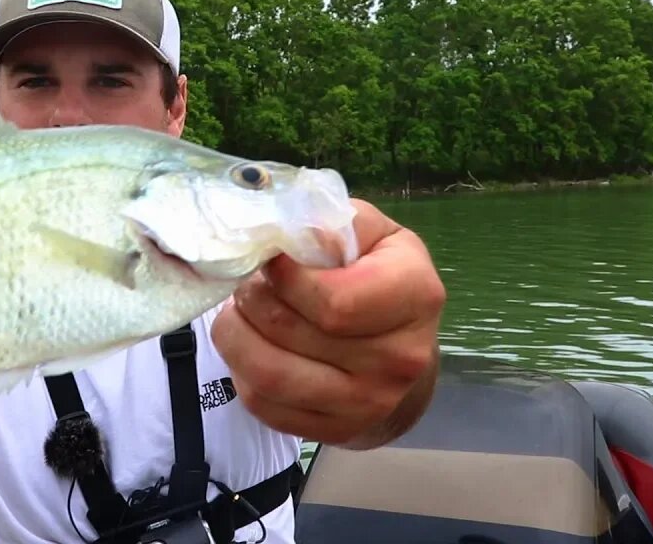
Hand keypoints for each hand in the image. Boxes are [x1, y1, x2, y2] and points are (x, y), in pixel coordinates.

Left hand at [211, 198, 444, 447]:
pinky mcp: (338, 431)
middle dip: (252, 298)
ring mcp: (370, 403)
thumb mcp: (368, 232)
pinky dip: (242, 372)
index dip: (285, 276)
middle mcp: (401, 357)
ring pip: (269, 374)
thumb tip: (286, 231)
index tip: (271, 259)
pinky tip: (252, 347)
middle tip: (248, 283)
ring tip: (238, 313)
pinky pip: (264, 405)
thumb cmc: (376, 274)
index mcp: (416, 295)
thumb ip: (330, 221)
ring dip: (235, 336)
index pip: (334, 301)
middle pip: (290, 332)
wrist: (399, 350)